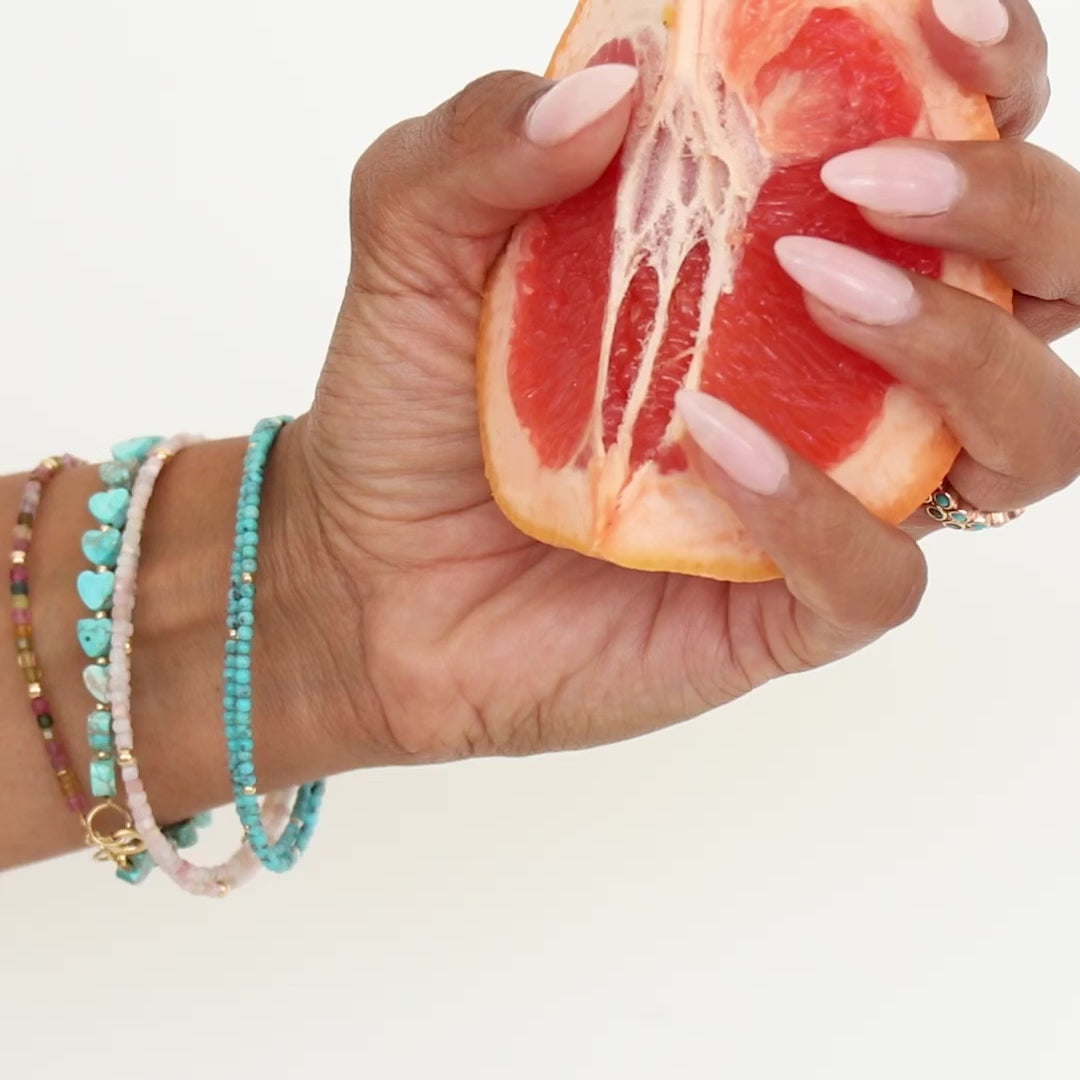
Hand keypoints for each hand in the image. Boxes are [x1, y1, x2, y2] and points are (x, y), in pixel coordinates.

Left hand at [287, 0, 1072, 764]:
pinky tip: (714, 442)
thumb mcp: (413, 247)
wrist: (364, 579)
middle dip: (1009, 202)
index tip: (944, 16)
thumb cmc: (410, 413)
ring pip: (1027, 434)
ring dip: (964, 348)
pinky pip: (881, 573)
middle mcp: (841, 374)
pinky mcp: (792, 609)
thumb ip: (484, 142)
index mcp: (785, 257)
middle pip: (1045, 281)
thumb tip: (616, 79)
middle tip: (870, 181)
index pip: (955, 154)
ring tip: (821, 287)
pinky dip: (821, 507)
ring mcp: (833, 496)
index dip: (990, 76)